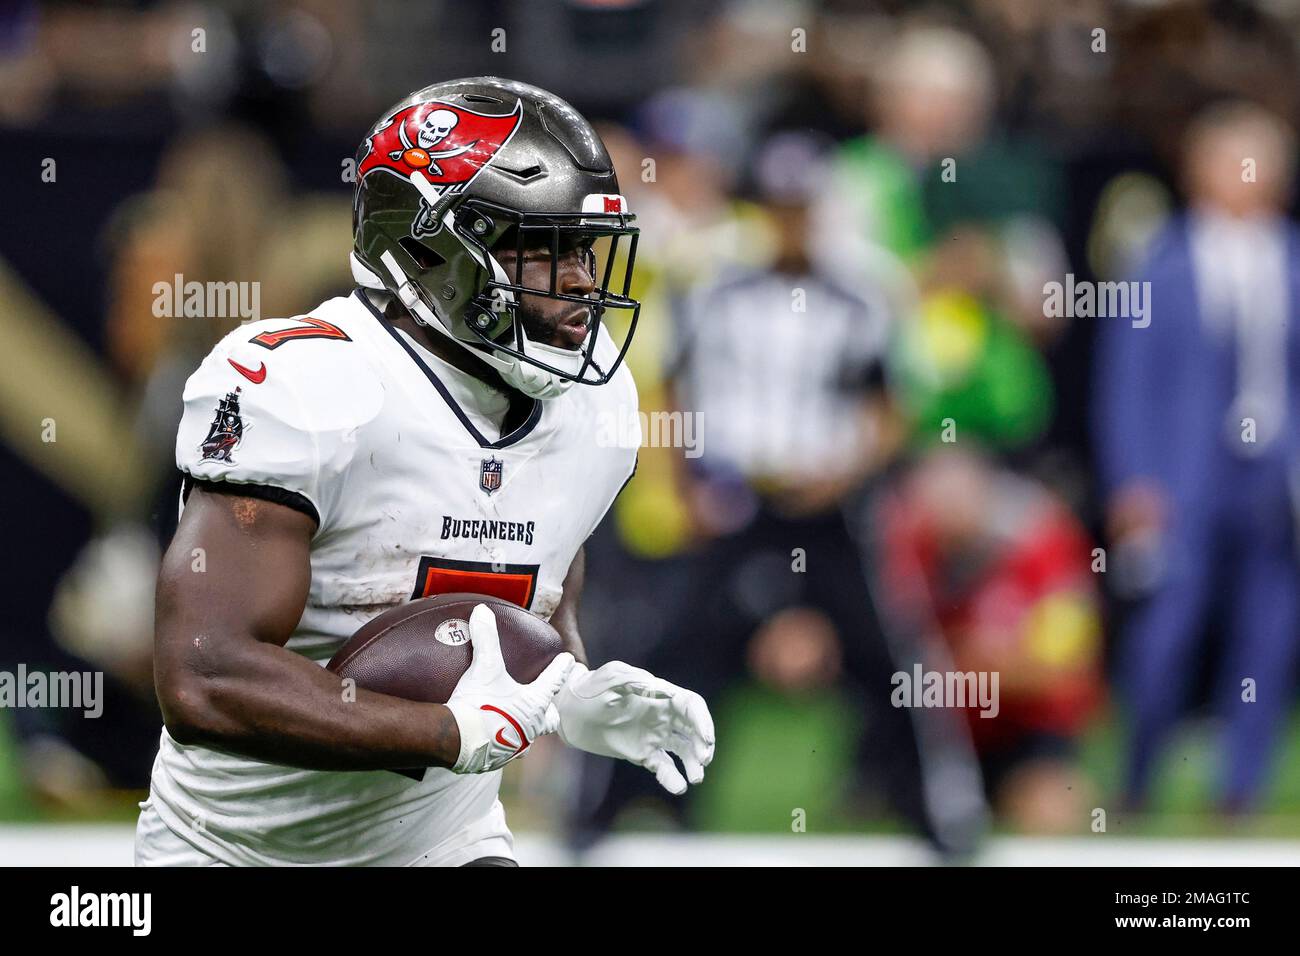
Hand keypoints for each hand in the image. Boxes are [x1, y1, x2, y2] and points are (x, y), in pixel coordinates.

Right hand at [445, 604, 574, 773]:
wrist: (456, 741)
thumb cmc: (477, 704)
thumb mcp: (484, 668)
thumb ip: (486, 638)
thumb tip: (482, 611)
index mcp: (534, 704)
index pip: (553, 681)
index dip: (560, 669)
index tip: (568, 660)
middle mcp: (531, 727)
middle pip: (550, 719)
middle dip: (550, 710)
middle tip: (546, 702)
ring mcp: (515, 746)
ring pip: (529, 738)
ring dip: (526, 728)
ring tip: (517, 721)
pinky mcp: (497, 760)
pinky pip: (506, 751)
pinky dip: (503, 742)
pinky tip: (494, 738)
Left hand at [556, 661, 714, 794]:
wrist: (570, 712)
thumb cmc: (591, 688)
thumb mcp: (612, 678)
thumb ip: (635, 682)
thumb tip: (664, 690)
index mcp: (660, 694)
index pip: (691, 706)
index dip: (702, 721)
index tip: (706, 739)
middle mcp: (663, 715)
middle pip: (693, 729)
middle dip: (703, 744)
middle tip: (703, 760)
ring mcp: (654, 735)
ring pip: (684, 750)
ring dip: (693, 763)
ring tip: (695, 778)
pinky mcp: (643, 753)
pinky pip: (663, 766)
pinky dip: (673, 777)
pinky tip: (679, 786)